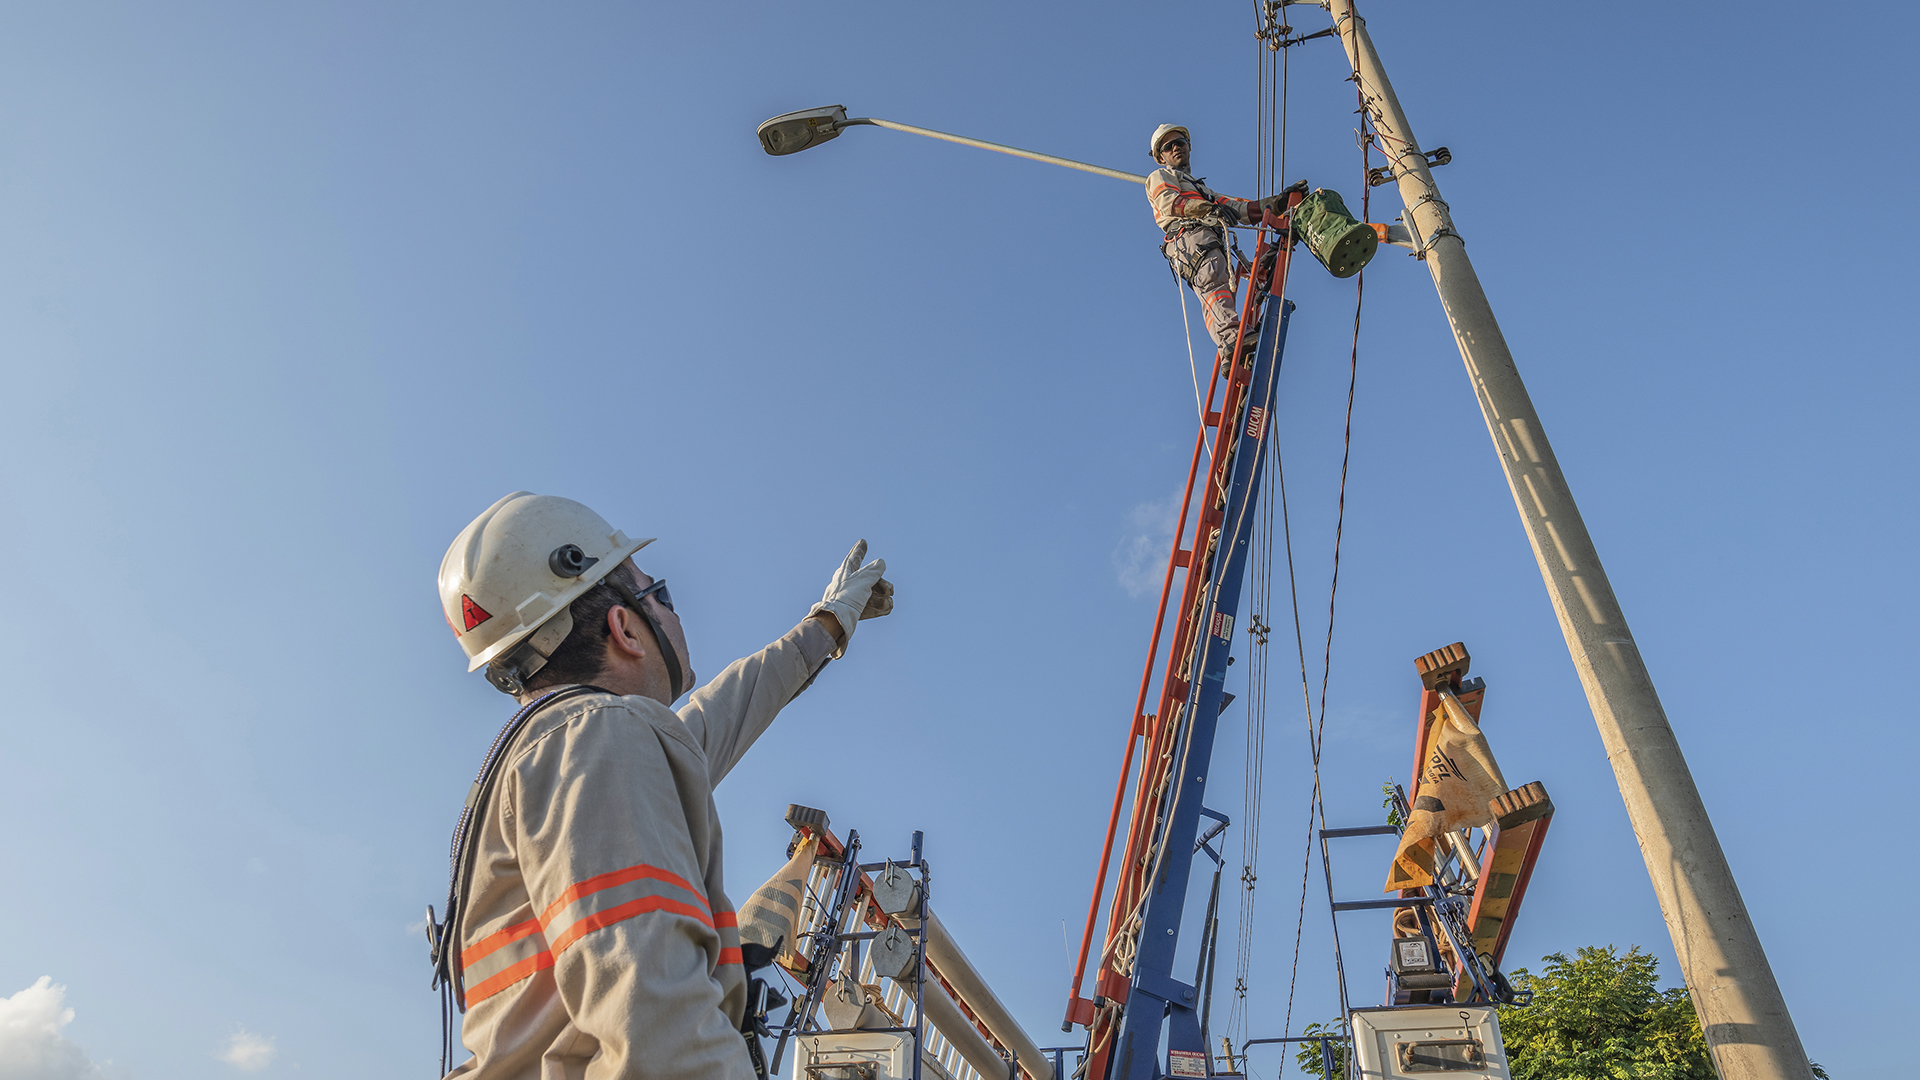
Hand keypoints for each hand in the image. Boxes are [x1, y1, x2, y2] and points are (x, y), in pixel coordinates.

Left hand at [809, 540, 892, 657]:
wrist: (835, 622)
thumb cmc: (846, 598)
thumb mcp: (863, 580)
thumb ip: (874, 570)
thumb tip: (881, 563)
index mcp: (845, 572)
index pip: (854, 557)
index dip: (860, 550)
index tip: (863, 541)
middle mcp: (848, 584)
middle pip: (870, 579)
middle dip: (882, 584)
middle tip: (889, 590)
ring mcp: (851, 598)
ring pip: (871, 594)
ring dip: (882, 598)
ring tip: (888, 604)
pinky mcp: (854, 611)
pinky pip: (869, 607)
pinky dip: (878, 607)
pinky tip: (886, 609)